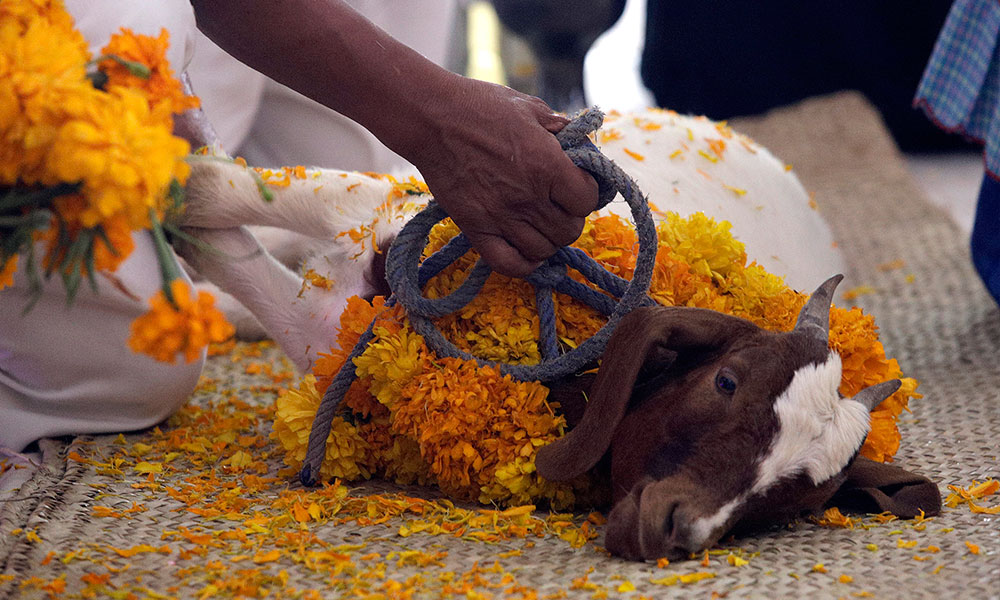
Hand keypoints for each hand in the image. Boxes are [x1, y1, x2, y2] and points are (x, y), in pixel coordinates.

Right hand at [409, 77, 598, 276]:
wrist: (432, 119)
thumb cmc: (481, 107)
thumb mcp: (531, 108)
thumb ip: (561, 130)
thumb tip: (581, 147)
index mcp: (546, 164)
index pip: (586, 200)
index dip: (587, 194)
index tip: (577, 185)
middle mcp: (527, 196)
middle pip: (569, 230)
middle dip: (570, 218)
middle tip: (559, 205)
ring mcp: (500, 216)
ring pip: (544, 251)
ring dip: (549, 240)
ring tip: (541, 225)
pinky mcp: (476, 228)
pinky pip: (509, 264)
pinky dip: (524, 264)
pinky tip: (527, 251)